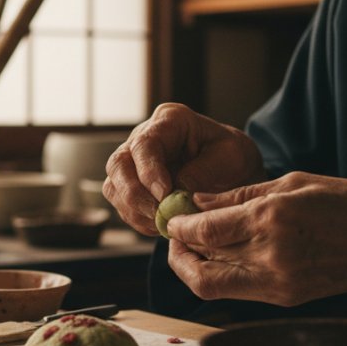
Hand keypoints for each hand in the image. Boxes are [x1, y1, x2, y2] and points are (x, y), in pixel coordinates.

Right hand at [103, 103, 264, 235]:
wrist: (232, 171)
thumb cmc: (232, 157)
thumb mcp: (231, 157)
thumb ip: (204, 171)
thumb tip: (175, 194)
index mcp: (169, 120)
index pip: (145, 144)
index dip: (149, 172)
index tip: (164, 195)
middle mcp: (143, 138)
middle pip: (119, 165)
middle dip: (135, 195)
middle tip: (159, 215)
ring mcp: (133, 161)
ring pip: (114, 186)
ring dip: (135, 211)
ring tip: (163, 223)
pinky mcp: (130, 185)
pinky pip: (121, 204)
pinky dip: (138, 219)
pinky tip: (160, 225)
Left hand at [164, 171, 346, 306]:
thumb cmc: (345, 203)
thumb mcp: (291, 183)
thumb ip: (239, 195)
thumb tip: (197, 202)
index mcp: (271, 218)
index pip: (205, 230)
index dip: (180, 226)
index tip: (172, 217)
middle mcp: (269, 254)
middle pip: (200, 263)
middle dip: (179, 248)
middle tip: (176, 234)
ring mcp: (276, 281)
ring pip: (210, 285)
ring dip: (192, 267)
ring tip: (193, 247)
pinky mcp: (283, 298)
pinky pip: (235, 290)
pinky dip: (218, 275)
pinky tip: (221, 257)